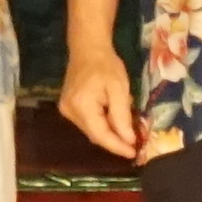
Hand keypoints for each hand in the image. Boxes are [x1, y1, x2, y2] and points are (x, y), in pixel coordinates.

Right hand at [56, 43, 145, 163]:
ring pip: (92, 130)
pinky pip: (88, 123)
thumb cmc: (106, 65)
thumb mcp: (119, 88)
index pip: (101, 135)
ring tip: (127, 136)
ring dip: (110, 134)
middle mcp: (69, 112)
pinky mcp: (69, 107)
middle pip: (95, 135)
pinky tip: (115, 124)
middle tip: (134, 145)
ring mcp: (66, 110)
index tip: (134, 153)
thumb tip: (128, 140)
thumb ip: (122, 116)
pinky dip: (103, 126)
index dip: (117, 146)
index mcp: (81, 106)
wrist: (88, 48)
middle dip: (115, 141)